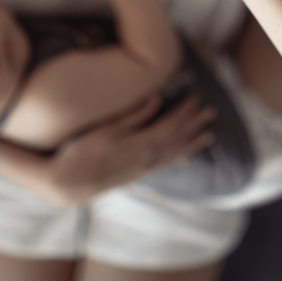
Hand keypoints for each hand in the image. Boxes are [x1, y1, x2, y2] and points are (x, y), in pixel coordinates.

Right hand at [45, 94, 215, 204]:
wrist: (68, 183)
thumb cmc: (82, 151)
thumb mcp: (107, 128)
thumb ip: (134, 114)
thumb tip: (156, 98)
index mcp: (142, 144)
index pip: (171, 125)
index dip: (185, 112)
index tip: (197, 98)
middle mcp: (147, 159)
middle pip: (178, 139)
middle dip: (195, 124)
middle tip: (212, 111)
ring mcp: (142, 169)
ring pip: (174, 154)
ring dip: (192, 143)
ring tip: (209, 136)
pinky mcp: (136, 175)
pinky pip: (163, 166)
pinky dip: (176, 159)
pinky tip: (183, 159)